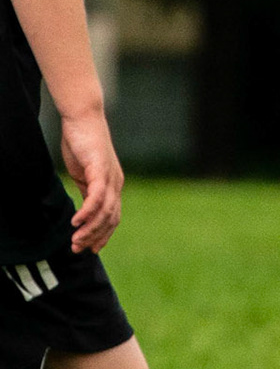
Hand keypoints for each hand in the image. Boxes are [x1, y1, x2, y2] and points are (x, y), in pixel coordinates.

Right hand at [58, 107, 122, 252]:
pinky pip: (97, 196)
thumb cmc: (82, 144)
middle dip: (95, 237)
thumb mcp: (84, 173)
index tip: (91, 249)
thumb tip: (85, 209)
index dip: (104, 234)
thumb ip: (87, 190)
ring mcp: (110, 177)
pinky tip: (77, 222)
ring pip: (105, 211)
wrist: (83, 119)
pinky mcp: (100, 169)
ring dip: (90, 229)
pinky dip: (88, 212)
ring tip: (75, 240)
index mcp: (113, 185)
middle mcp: (116, 183)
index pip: (113, 216)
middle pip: (111, 218)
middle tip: (78, 249)